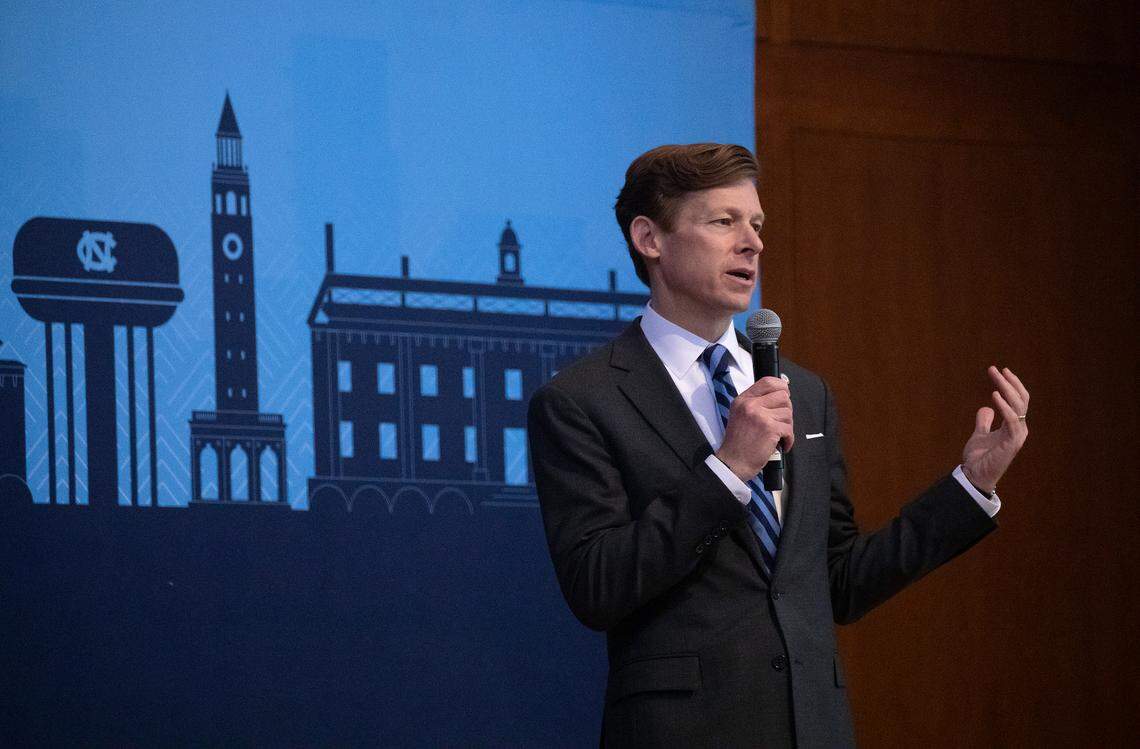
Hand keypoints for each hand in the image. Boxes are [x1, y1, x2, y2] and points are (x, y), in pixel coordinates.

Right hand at [715, 376, 793, 480]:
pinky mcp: (770, 428)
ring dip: (787, 427)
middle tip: (781, 422)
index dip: (781, 386)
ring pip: (788, 413)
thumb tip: (780, 395)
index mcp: (743, 400)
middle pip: (783, 396)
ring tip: (778, 436)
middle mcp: (751, 405)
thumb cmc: (738, 443)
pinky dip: (789, 439)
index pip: (767, 381)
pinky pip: (789, 429)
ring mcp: (760, 416)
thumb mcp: (739, 415)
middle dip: (786, 410)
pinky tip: (782, 444)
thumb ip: (755, 404)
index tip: (785, 394)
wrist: (733, 462)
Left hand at [961, 366, 1029, 491]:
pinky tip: (995, 396)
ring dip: (1007, 389)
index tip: (1000, 370)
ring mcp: (1017, 436)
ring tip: (995, 376)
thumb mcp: (980, 435)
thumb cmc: (979, 458)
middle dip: (1009, 382)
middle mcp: (1018, 429)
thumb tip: (986, 408)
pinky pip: (1012, 421)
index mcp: (1013, 426)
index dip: (1012, 384)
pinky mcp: (1012, 443)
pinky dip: (1004, 407)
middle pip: (1020, 399)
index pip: (1018, 400)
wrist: (974, 476)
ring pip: (1018, 406)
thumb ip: (984, 422)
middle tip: (995, 368)